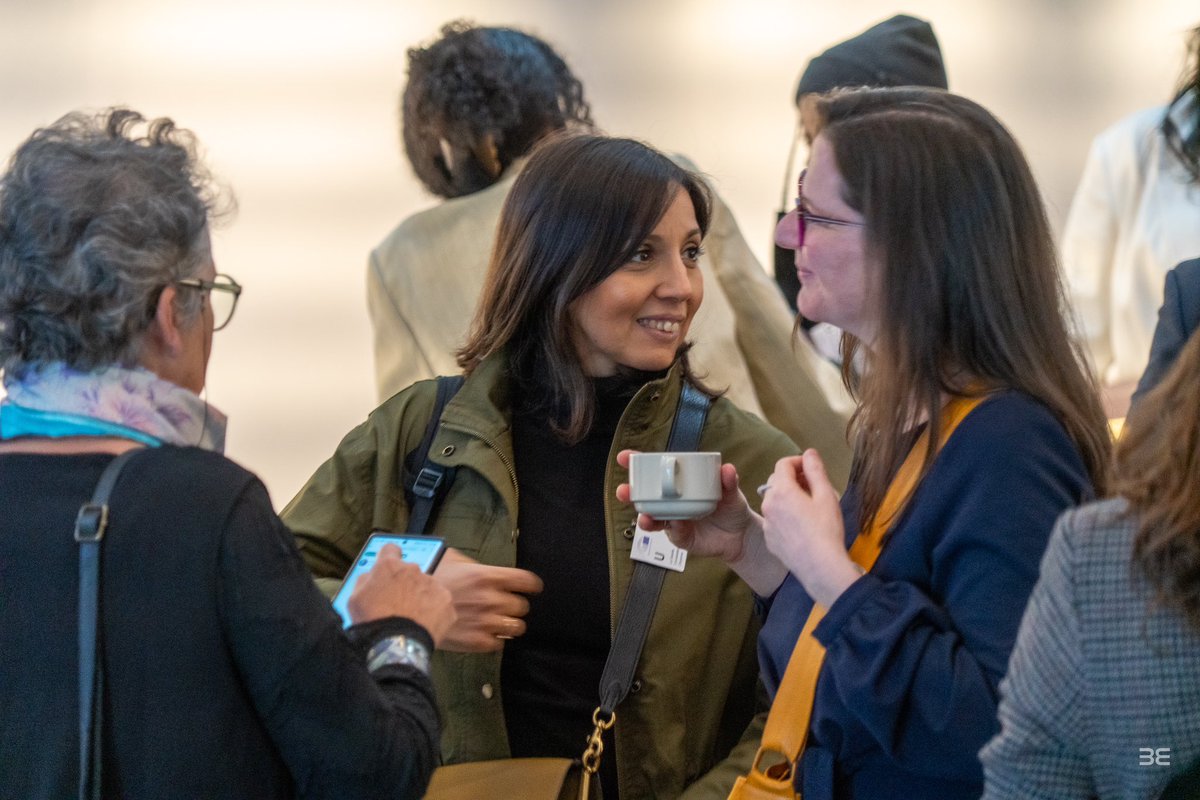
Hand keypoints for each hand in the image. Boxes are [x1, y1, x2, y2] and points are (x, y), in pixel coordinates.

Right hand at [347, 544, 456, 645]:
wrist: (396, 645)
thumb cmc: (373, 622)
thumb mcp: (355, 598)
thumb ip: (365, 580)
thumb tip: (372, 575)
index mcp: (389, 566)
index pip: (391, 549)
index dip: (389, 558)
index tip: (390, 569)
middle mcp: (413, 570)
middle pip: (410, 572)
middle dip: (406, 584)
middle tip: (399, 605)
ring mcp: (432, 584)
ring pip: (427, 587)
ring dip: (421, 597)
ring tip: (412, 618)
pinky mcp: (446, 600)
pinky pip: (440, 602)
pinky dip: (435, 611)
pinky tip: (425, 624)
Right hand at [432, 548, 543, 652]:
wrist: (409, 609)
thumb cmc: (429, 581)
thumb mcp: (452, 561)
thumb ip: (473, 564)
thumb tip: (481, 566)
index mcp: (488, 576)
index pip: (527, 581)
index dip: (532, 585)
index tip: (532, 588)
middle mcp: (491, 599)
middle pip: (523, 606)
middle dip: (515, 606)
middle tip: (504, 606)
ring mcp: (486, 622)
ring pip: (517, 627)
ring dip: (510, 625)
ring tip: (500, 623)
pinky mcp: (478, 642)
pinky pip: (500, 644)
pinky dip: (495, 640)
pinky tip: (485, 634)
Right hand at [615, 449, 752, 560]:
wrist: (740, 536)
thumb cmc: (730, 508)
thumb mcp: (731, 492)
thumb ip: (728, 482)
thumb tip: (727, 469)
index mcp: (678, 484)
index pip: (655, 471)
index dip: (638, 464)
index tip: (624, 457)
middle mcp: (670, 501)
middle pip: (645, 496)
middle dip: (630, 493)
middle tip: (623, 490)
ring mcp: (673, 520)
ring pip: (652, 518)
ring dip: (644, 517)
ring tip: (644, 517)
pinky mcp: (680, 537)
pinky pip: (673, 532)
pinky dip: (673, 528)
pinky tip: (676, 523)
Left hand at [760, 449, 861, 606]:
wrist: (820, 566)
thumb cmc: (826, 529)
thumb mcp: (826, 495)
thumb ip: (815, 470)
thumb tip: (809, 453)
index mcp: (782, 491)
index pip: (783, 464)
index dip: (798, 461)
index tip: (812, 468)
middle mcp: (768, 504)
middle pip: (776, 481)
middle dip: (793, 478)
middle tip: (813, 486)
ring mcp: (767, 523)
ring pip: (774, 501)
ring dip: (788, 497)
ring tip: (809, 506)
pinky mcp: (770, 539)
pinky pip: (774, 519)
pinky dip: (785, 515)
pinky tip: (802, 526)